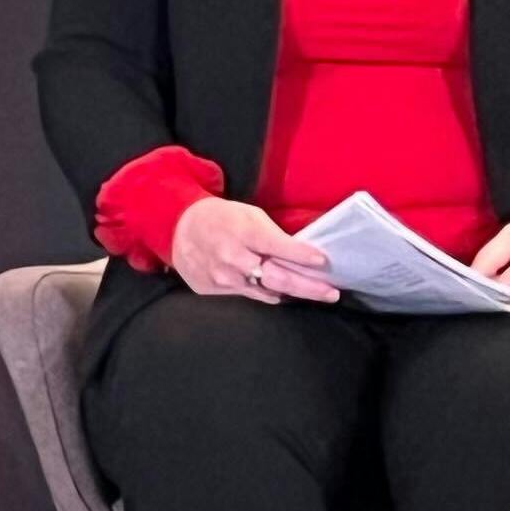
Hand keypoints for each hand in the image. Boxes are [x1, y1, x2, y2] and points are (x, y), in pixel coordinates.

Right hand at [169, 197, 339, 305]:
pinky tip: (274, 288)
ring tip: (309, 291)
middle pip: (278, 278)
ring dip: (289, 292)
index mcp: (244, 231)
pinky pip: (249, 295)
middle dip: (309, 287)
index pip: (280, 247)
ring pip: (266, 292)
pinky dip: (265, 292)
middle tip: (331, 293)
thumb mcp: (249, 215)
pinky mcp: (214, 290)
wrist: (178, 227)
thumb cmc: (222, 218)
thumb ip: (274, 235)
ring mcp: (222, 277)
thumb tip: (304, 256)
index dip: (303, 256)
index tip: (324, 262)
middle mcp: (233, 257)